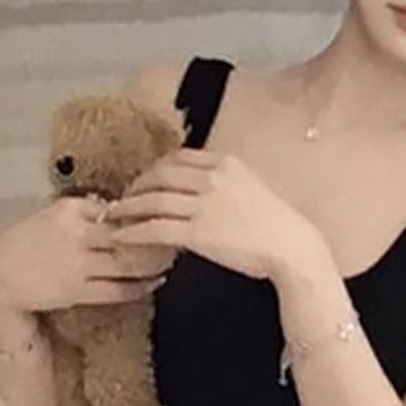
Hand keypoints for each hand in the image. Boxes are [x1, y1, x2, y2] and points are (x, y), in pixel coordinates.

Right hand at [0, 194, 175, 320]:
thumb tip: (124, 208)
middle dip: (158, 235)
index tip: (166, 212)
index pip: (118, 208)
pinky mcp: (78, 290)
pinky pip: (119, 289)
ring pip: (129, 262)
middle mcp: (75, 234)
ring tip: (173, 258)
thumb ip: (86, 211)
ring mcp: (77, 264)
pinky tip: (155, 281)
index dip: (145, 212)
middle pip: (129, 234)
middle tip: (180, 235)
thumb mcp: (52, 215)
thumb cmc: (26, 244)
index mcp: (69, 209)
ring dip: (155, 262)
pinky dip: (141, 286)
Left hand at [105, 149, 321, 280]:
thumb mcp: (253, 189)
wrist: (292, 248)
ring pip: (153, 200)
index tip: (147, 178)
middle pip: (160, 175)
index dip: (157, 167)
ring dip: (129, 208)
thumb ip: (227, 183)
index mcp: (225, 164)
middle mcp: (212, 179)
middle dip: (137, 186)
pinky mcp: (198, 233)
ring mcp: (204, 205)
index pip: (179, 157)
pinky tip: (122, 238)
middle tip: (124, 197)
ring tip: (114, 217)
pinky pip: (156, 228)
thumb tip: (206, 188)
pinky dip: (134, 232)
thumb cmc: (278, 225)